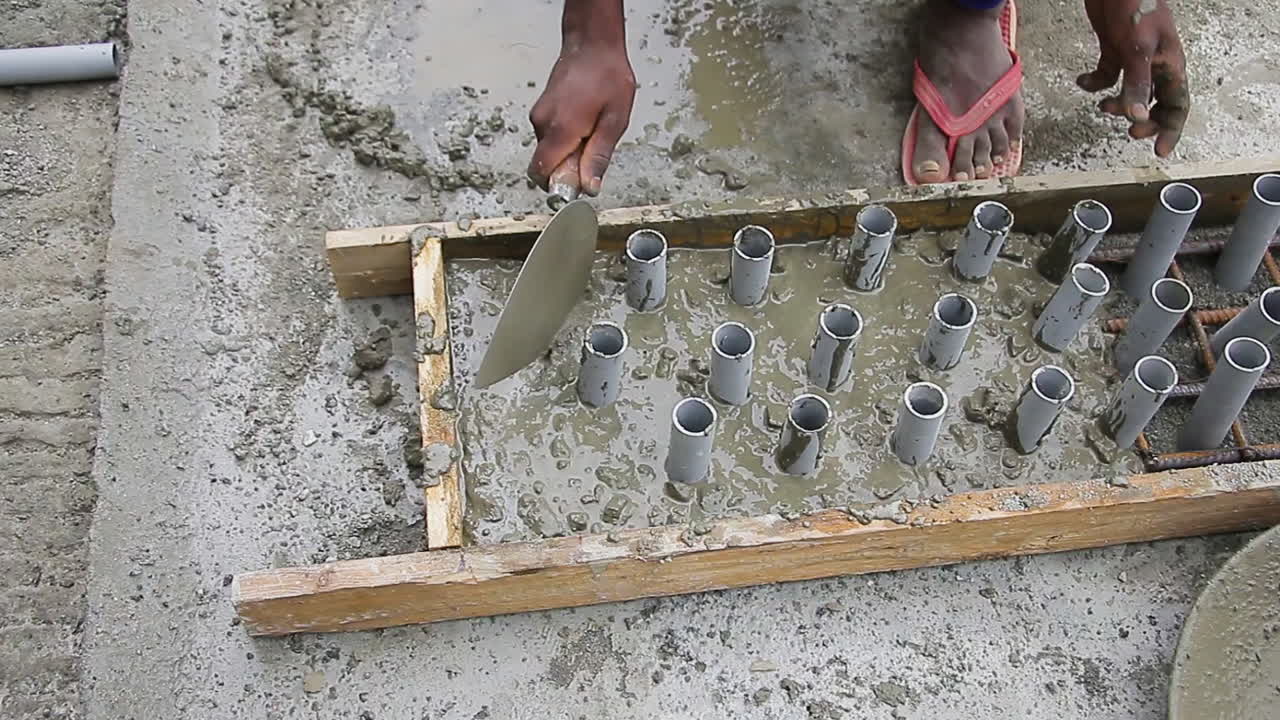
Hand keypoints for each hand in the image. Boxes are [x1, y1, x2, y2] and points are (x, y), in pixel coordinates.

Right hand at [527, 41, 635, 195]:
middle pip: (546, 165)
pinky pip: (550, 137)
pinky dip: (565, 139)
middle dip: (567, 168)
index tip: (578, 182)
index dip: (558, 186)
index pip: (542, 173)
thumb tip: (589, 187)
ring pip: (549, 151)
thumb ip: (598, 156)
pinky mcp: (541, 110)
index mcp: (561, 129)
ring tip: (592, 129)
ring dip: (568, 152)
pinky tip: (585, 122)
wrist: (592, 44)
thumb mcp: (614, 121)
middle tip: (593, 149)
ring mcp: (539, 115)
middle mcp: (542, 123)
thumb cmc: (607, 76)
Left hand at [1077, 0, 1188, 157]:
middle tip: (1129, 131)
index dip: (1170, 129)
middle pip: (1155, 103)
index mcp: (1169, 66)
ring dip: (1117, 104)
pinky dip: (1094, 83)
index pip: (1177, 105)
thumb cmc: (1137, 7)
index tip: (1159, 151)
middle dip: (1144, 120)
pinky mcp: (1113, 50)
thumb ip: (1137, 85)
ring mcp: (1133, 58)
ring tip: (1103, 108)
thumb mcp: (1136, 50)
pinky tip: (1081, 82)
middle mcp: (1153, 65)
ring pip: (1129, 92)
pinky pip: (1106, 75)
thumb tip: (1135, 118)